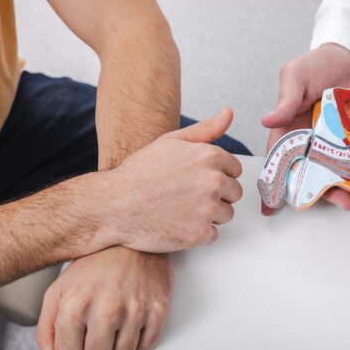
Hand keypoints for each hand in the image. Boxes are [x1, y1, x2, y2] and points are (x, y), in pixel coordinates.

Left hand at [36, 247, 172, 349]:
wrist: (131, 238)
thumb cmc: (96, 263)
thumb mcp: (60, 290)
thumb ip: (47, 330)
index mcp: (76, 305)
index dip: (72, 347)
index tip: (78, 334)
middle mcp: (106, 308)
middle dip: (95, 349)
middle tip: (97, 329)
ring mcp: (135, 309)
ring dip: (118, 345)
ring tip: (116, 322)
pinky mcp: (158, 308)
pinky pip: (147, 345)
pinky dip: (140, 338)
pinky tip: (133, 319)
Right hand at [96, 108, 242, 252]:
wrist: (114, 205)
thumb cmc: (139, 173)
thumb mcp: (170, 141)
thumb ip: (205, 130)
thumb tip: (228, 113)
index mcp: (210, 157)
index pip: (235, 170)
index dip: (217, 176)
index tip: (198, 181)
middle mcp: (213, 181)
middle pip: (233, 193)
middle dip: (216, 196)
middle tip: (188, 197)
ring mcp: (208, 209)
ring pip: (226, 215)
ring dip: (209, 216)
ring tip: (181, 210)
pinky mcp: (200, 233)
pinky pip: (213, 236)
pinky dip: (198, 234)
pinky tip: (178, 225)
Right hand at [261, 43, 349, 214]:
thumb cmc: (316, 65)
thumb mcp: (295, 76)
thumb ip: (285, 100)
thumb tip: (267, 121)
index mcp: (291, 130)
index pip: (280, 160)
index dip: (274, 183)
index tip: (271, 208)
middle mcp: (313, 142)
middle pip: (313, 175)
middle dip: (322, 194)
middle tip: (338, 204)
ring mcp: (337, 144)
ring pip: (339, 174)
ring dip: (348, 190)